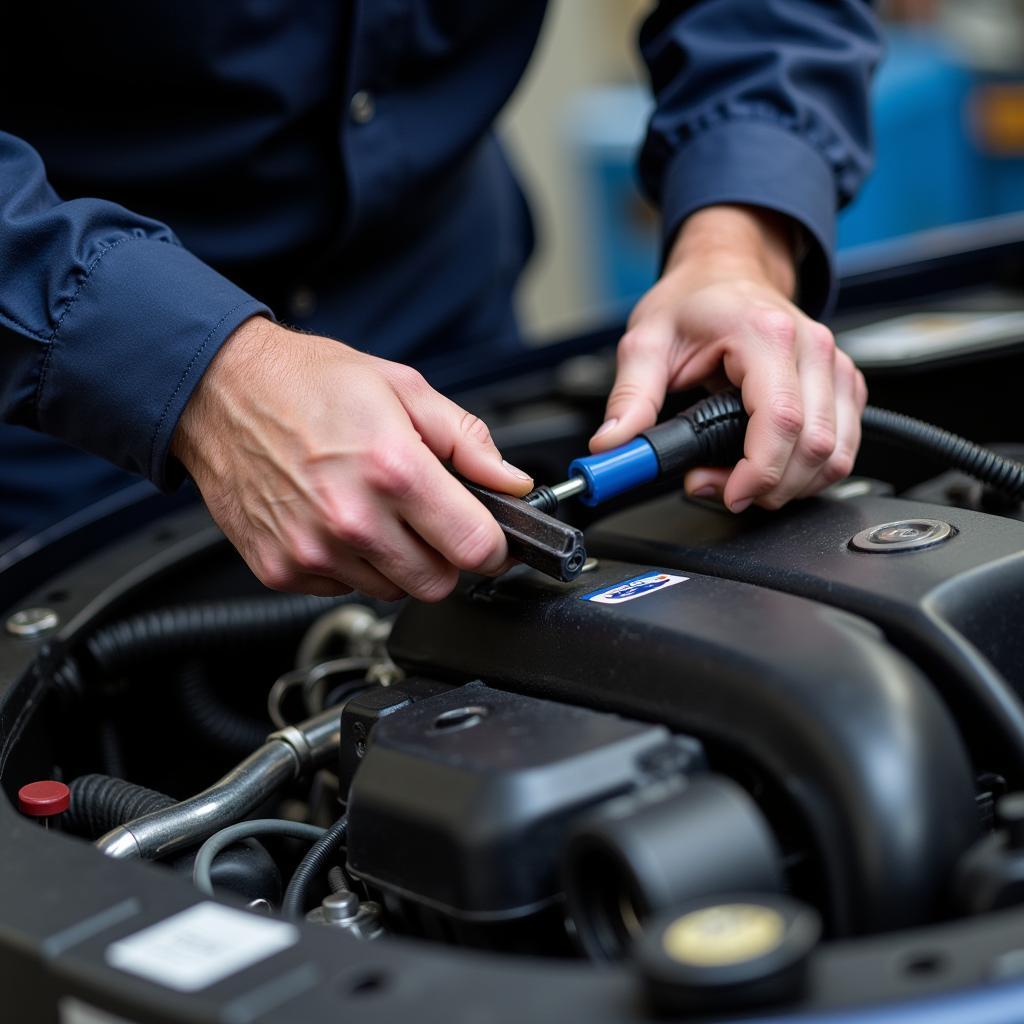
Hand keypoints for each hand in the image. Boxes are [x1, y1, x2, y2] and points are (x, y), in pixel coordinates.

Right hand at [171, 317, 533, 599]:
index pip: (474, 547)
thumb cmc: (306, 383)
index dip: (494, 547)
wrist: (218, 392)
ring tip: (374, 511)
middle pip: (437, 584)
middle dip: (446, 557)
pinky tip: (336, 521)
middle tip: (429, 520)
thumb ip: (466, 440)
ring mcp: (313, 550)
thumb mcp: (402, 388)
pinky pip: (342, 589)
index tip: (492, 539)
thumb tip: (511, 481)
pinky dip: (351, 565)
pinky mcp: (281, 570)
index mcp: (393, 469)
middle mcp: (353, 519)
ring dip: (397, 563)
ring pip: (391, 591)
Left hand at [591, 205, 866, 511]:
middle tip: (716, 488)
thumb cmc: (693, 302)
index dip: (759, 471)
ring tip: (737, 479)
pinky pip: (842, 448)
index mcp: (766, 335)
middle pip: (813, 446)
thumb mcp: (646, 342)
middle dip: (767, 486)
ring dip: (789, 485)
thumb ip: (629, 397)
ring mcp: (834, 367)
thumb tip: (612, 444)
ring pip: (835, 455)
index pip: (781, 419)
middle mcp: (812, 349)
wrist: (725, 273)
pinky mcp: (844, 385)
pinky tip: (768, 468)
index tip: (730, 494)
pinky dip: (808, 473)